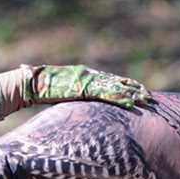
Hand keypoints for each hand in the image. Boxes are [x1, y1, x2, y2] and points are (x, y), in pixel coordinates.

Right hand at [24, 64, 149, 108]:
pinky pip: (106, 95)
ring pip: (115, 87)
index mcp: (84, 74)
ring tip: (145, 100)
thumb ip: (67, 91)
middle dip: (133, 88)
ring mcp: (87, 81)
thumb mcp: (58, 89)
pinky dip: (119, 99)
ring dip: (131, 94)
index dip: (124, 84)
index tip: (136, 89)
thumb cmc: (41, 87)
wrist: (31, 84)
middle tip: (148, 96)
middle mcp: (88, 75)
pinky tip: (130, 105)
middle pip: (116, 81)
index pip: (108, 79)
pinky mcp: (83, 88)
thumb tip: (67, 95)